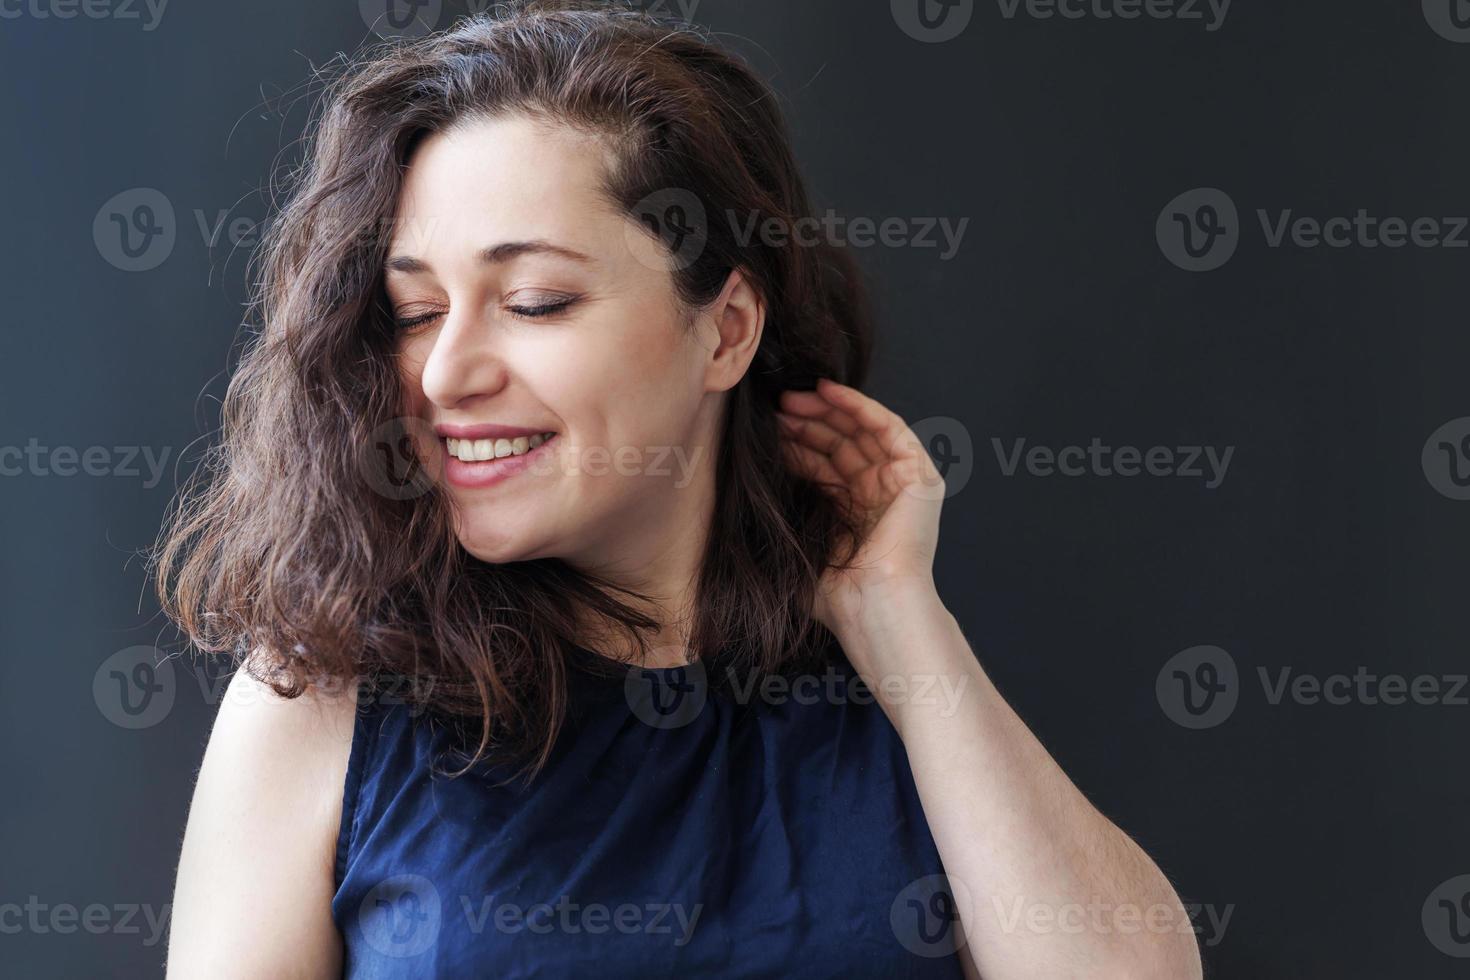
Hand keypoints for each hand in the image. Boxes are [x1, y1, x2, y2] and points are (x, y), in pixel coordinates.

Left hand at [777, 379, 946, 633]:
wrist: (871, 604)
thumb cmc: (834, 591)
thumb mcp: (800, 538)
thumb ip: (786, 510)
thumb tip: (751, 480)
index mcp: (856, 514)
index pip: (826, 464)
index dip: (798, 442)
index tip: (767, 429)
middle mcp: (882, 496)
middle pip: (843, 443)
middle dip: (809, 422)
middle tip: (775, 407)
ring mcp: (904, 485)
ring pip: (863, 431)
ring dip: (828, 409)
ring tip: (791, 399)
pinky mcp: (920, 476)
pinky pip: (889, 428)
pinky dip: (860, 406)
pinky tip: (828, 392)